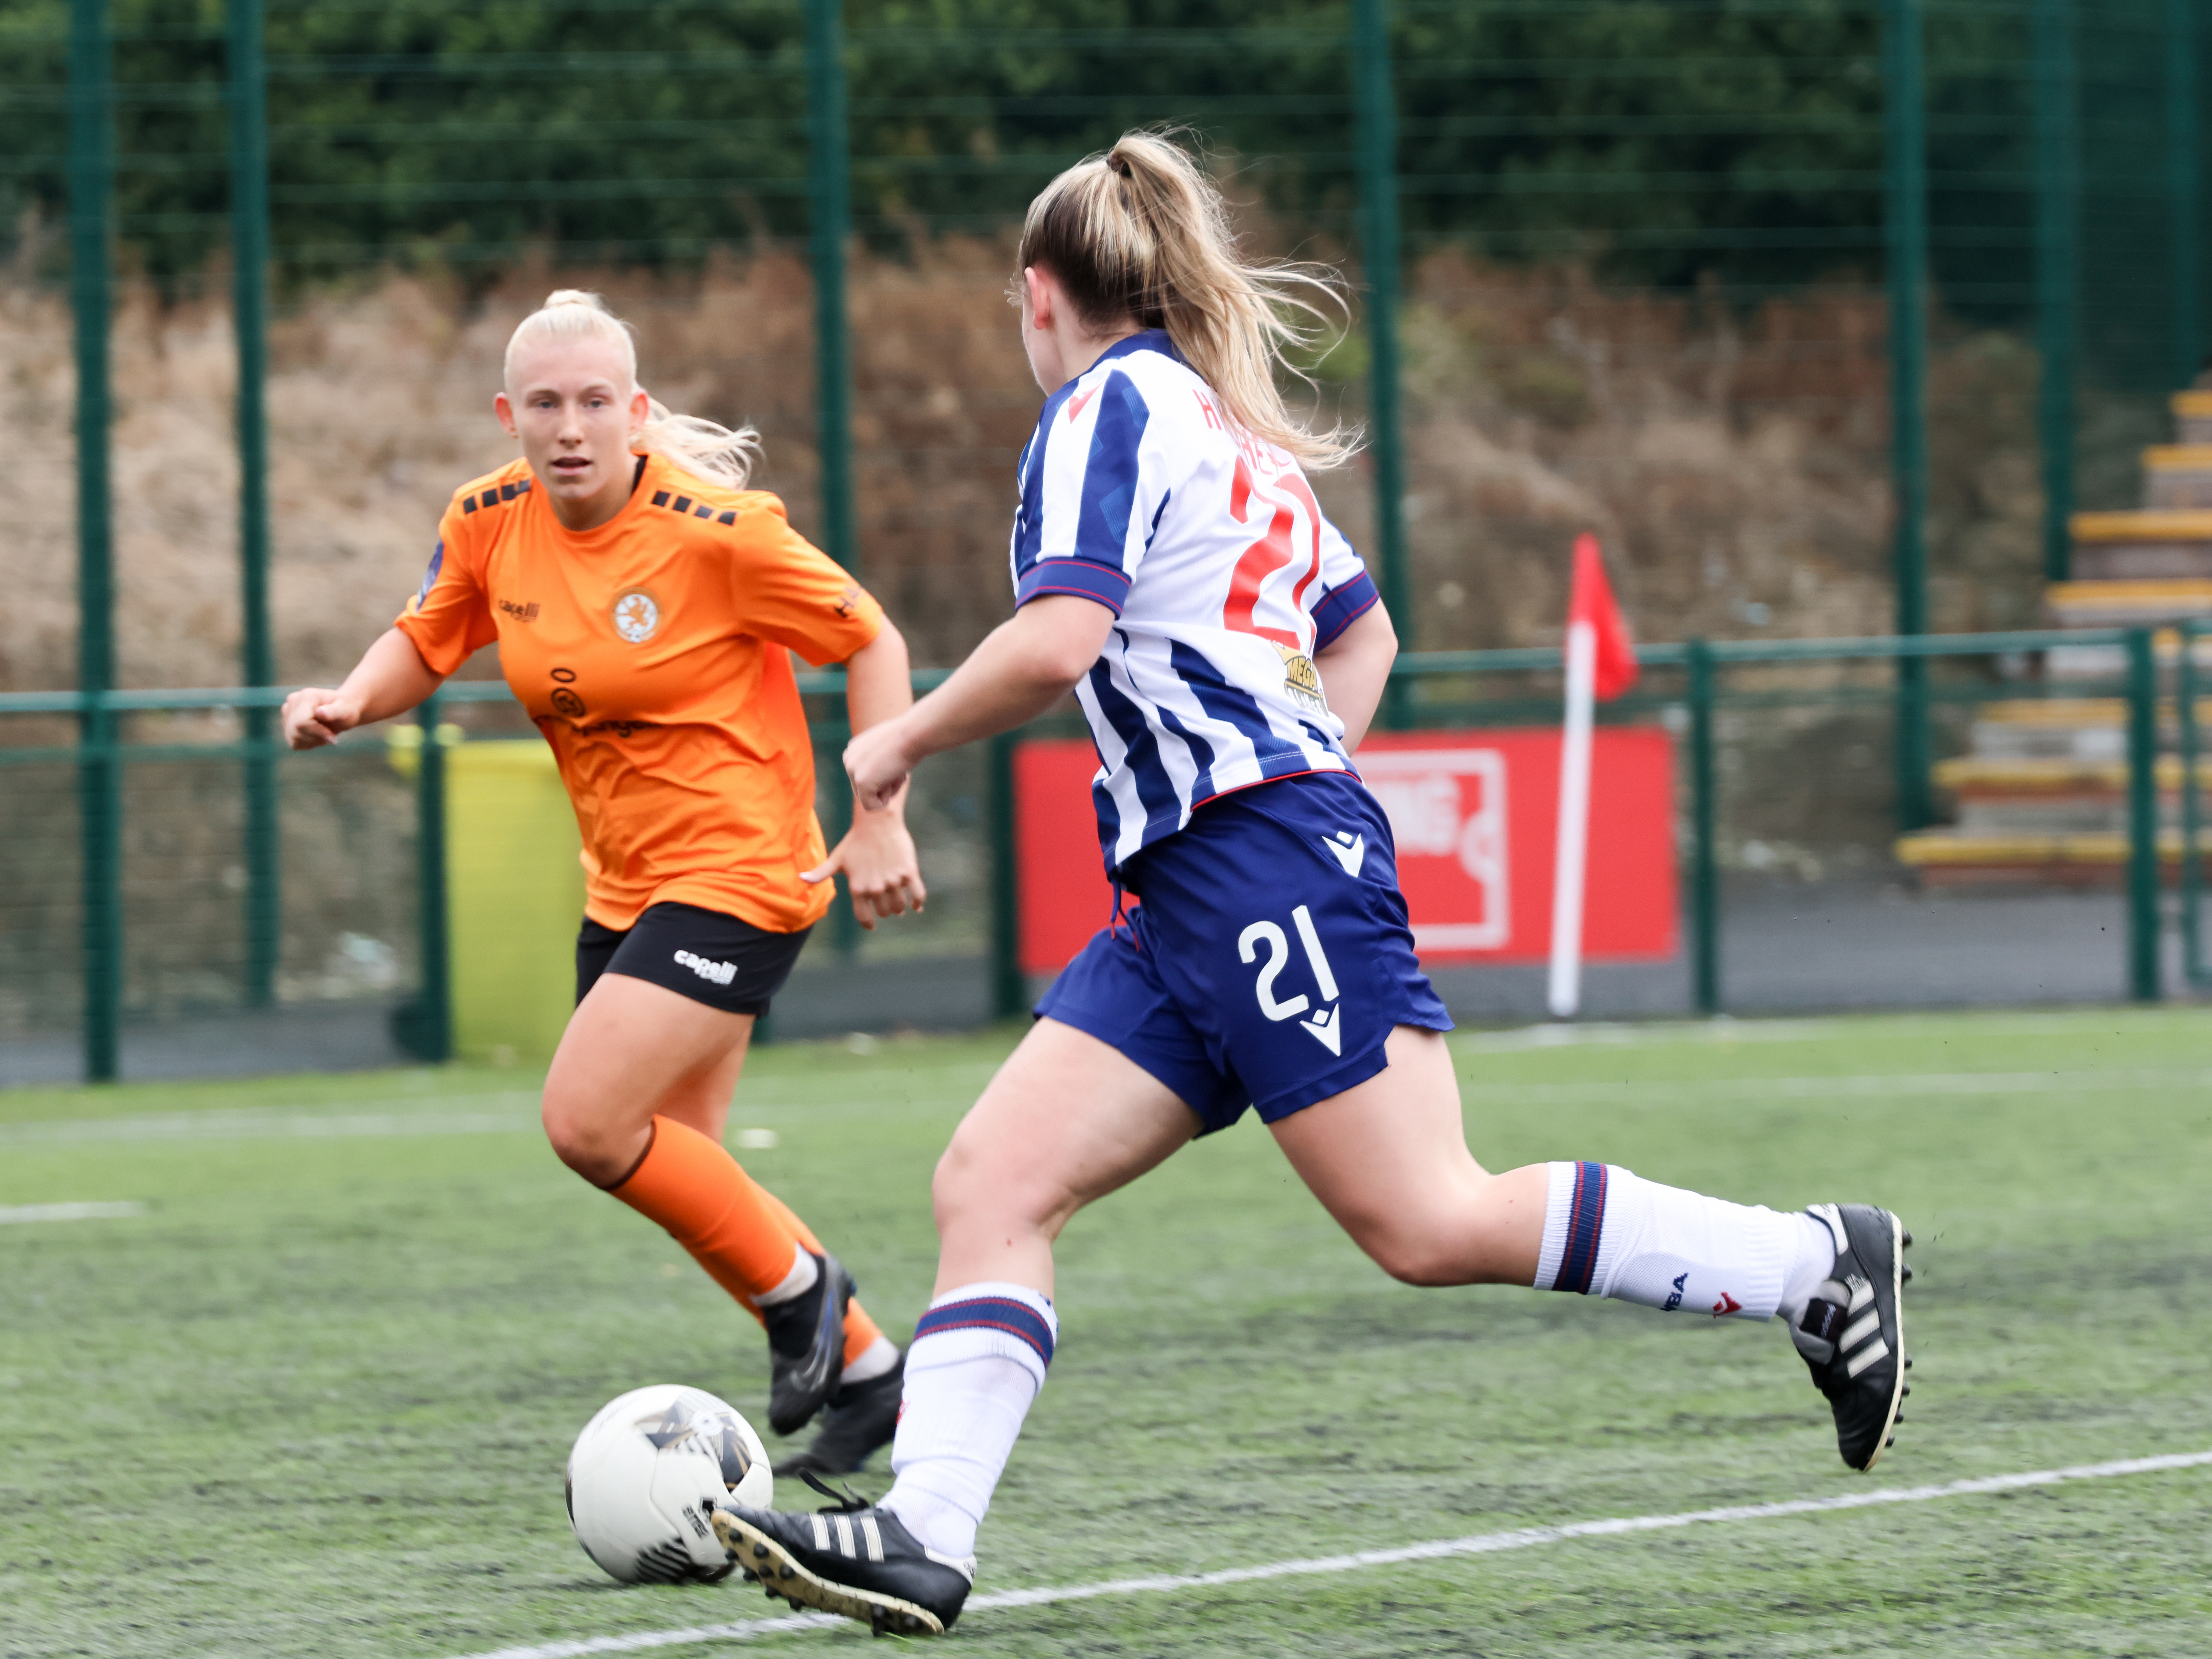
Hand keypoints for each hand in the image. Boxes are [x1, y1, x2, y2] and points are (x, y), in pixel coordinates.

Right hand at [282, 687, 364, 749]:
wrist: (341, 710)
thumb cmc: (345, 709)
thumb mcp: (345, 711)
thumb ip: (334, 711)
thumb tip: (320, 712)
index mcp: (306, 696)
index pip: (301, 722)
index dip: (317, 733)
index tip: (333, 737)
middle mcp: (292, 701)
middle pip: (295, 731)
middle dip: (315, 738)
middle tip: (330, 735)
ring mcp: (287, 712)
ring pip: (293, 738)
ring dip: (312, 741)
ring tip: (325, 733)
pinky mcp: (286, 722)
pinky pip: (294, 742)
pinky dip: (308, 743)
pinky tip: (317, 735)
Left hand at [802, 807, 925, 929]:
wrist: (877, 822)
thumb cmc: (855, 840)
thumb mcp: (837, 858)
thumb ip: (820, 873)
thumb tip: (801, 879)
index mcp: (857, 888)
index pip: (864, 917)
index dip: (868, 923)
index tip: (871, 925)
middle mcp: (875, 888)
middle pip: (884, 912)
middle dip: (885, 911)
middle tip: (885, 905)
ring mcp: (893, 881)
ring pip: (900, 907)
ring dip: (900, 908)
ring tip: (899, 905)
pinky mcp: (909, 873)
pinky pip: (918, 895)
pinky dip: (918, 903)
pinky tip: (917, 906)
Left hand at [843, 717, 917, 813]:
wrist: (913, 734)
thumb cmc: (908, 739)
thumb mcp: (888, 748)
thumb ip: (878, 761)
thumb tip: (882, 775)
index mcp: (853, 750)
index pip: (864, 777)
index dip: (883, 778)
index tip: (895, 763)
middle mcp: (848, 759)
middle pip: (863, 789)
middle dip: (884, 786)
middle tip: (897, 771)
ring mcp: (852, 770)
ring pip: (868, 798)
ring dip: (887, 792)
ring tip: (897, 773)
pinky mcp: (861, 782)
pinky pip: (871, 806)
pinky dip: (885, 802)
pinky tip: (894, 782)